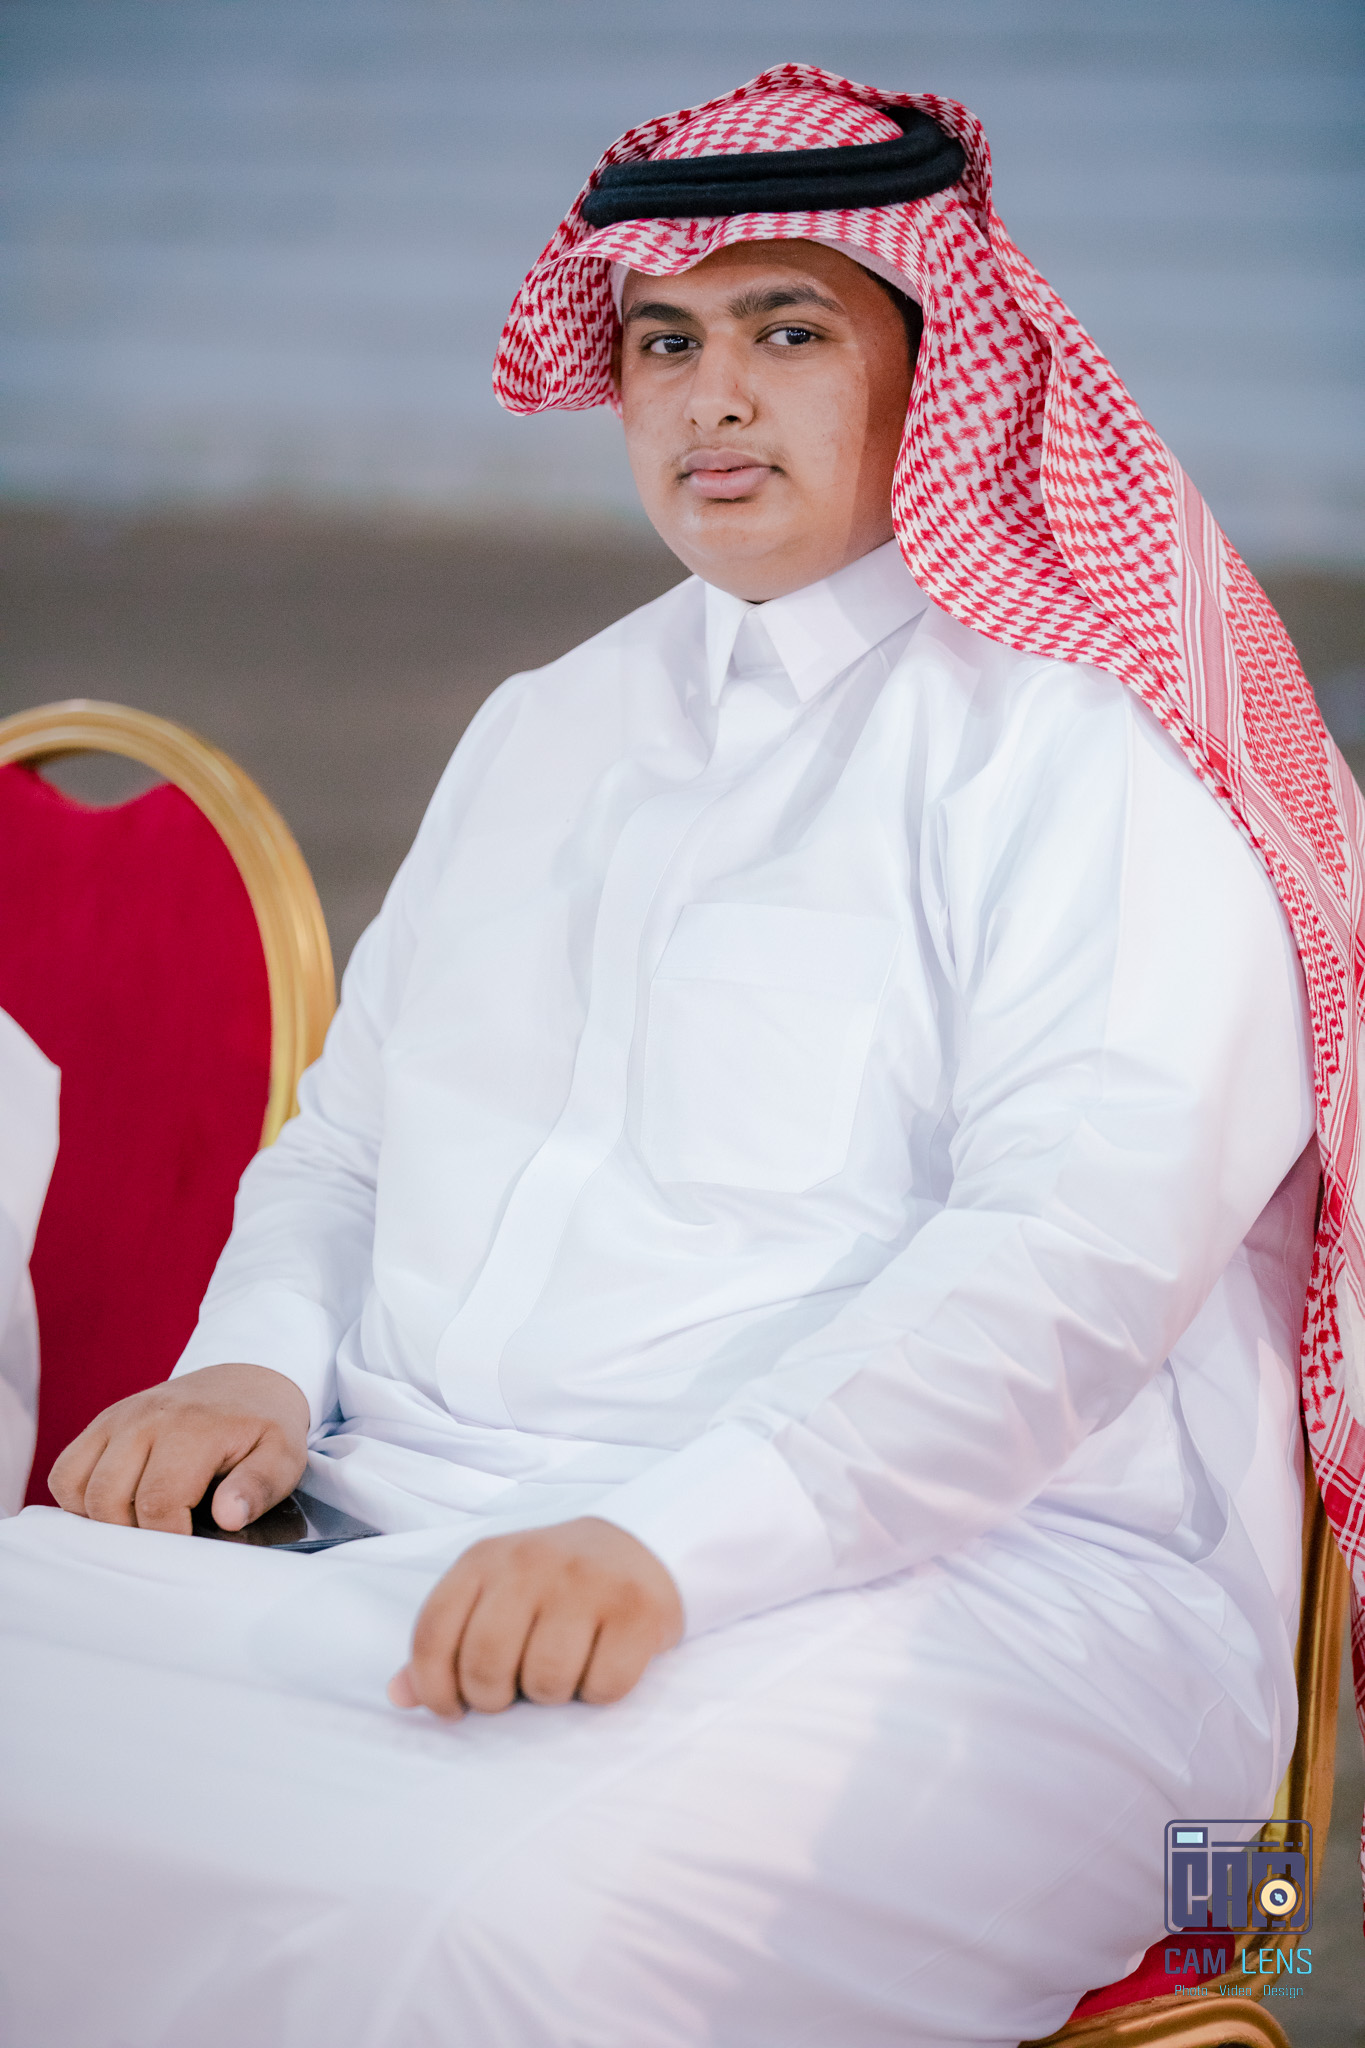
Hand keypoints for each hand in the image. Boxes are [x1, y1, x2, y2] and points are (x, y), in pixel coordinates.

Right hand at [48, 1361, 310, 1535]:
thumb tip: (228, 1517)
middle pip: (109, 1502)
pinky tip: (118, 1502)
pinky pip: (64, 1473)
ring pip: (79, 1489)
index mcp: (193, 1428)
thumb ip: (258, 1488)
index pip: (158, 1504)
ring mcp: (119, 1418)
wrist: (246, 1381)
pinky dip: (80, 1499)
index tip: (191, 1543)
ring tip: (144, 1518)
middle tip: (169, 1531)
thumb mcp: (283, 1458)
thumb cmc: (263, 1428)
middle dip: (135, 1533)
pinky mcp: (103, 1422)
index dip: (170, 1538)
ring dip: (103, 1518)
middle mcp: (147, 1418)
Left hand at [388, 1516, 683, 1716]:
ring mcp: (586, 1582)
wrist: (638, 1544)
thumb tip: (398, 1695)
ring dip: (552, 1695)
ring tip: (562, 1671)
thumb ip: (446, 1643)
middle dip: (495, 1698)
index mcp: (483, 1559)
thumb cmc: (551, 1585)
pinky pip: (604, 1686)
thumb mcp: (491, 1596)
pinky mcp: (636, 1608)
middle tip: (515, 1690)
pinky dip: (599, 1693)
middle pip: (486, 1665)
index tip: (454, 1708)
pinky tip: (600, 1664)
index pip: (432, 1635)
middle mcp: (531, 1562)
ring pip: (546, 1681)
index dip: (433, 1688)